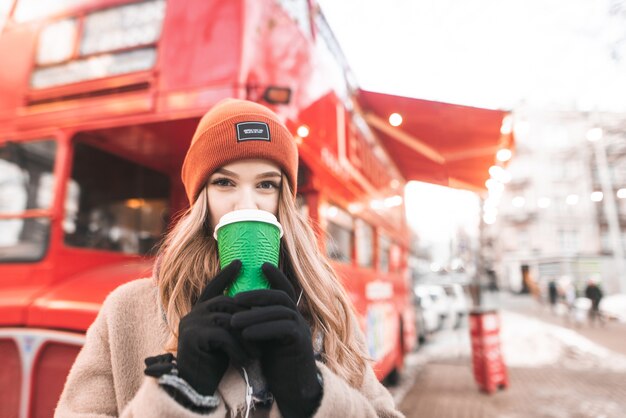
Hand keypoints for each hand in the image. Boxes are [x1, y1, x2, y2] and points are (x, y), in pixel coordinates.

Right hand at [176, 260, 247, 395]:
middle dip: (249, 318)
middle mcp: (193, 313)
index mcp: (200, 311)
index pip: (213, 287)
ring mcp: (192, 324)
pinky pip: (223, 337)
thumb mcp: (224, 337)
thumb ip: (232, 321)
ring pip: (229, 321)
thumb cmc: (213, 361)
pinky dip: (237, 350)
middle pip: (228, 304)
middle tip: (266, 332)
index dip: (226, 275)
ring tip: (258, 353)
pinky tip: (245, 361)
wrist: (194, 385)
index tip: (240, 262)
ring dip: (246, 338)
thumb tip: (256, 307)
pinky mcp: (193, 337)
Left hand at [231, 263, 321, 417]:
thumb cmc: (275, 363)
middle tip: (235, 298)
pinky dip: (264, 330)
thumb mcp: (265, 339)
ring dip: (254, 315)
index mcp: (289, 316)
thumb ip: (258, 323)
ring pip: (279, 312)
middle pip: (280, 297)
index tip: (261, 264)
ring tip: (233, 321)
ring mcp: (302, 330)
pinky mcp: (301, 343)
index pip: (285, 290)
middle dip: (258, 294)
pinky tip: (247, 334)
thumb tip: (236, 308)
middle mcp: (298, 319)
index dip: (276, 276)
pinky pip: (283, 329)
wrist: (292, 388)